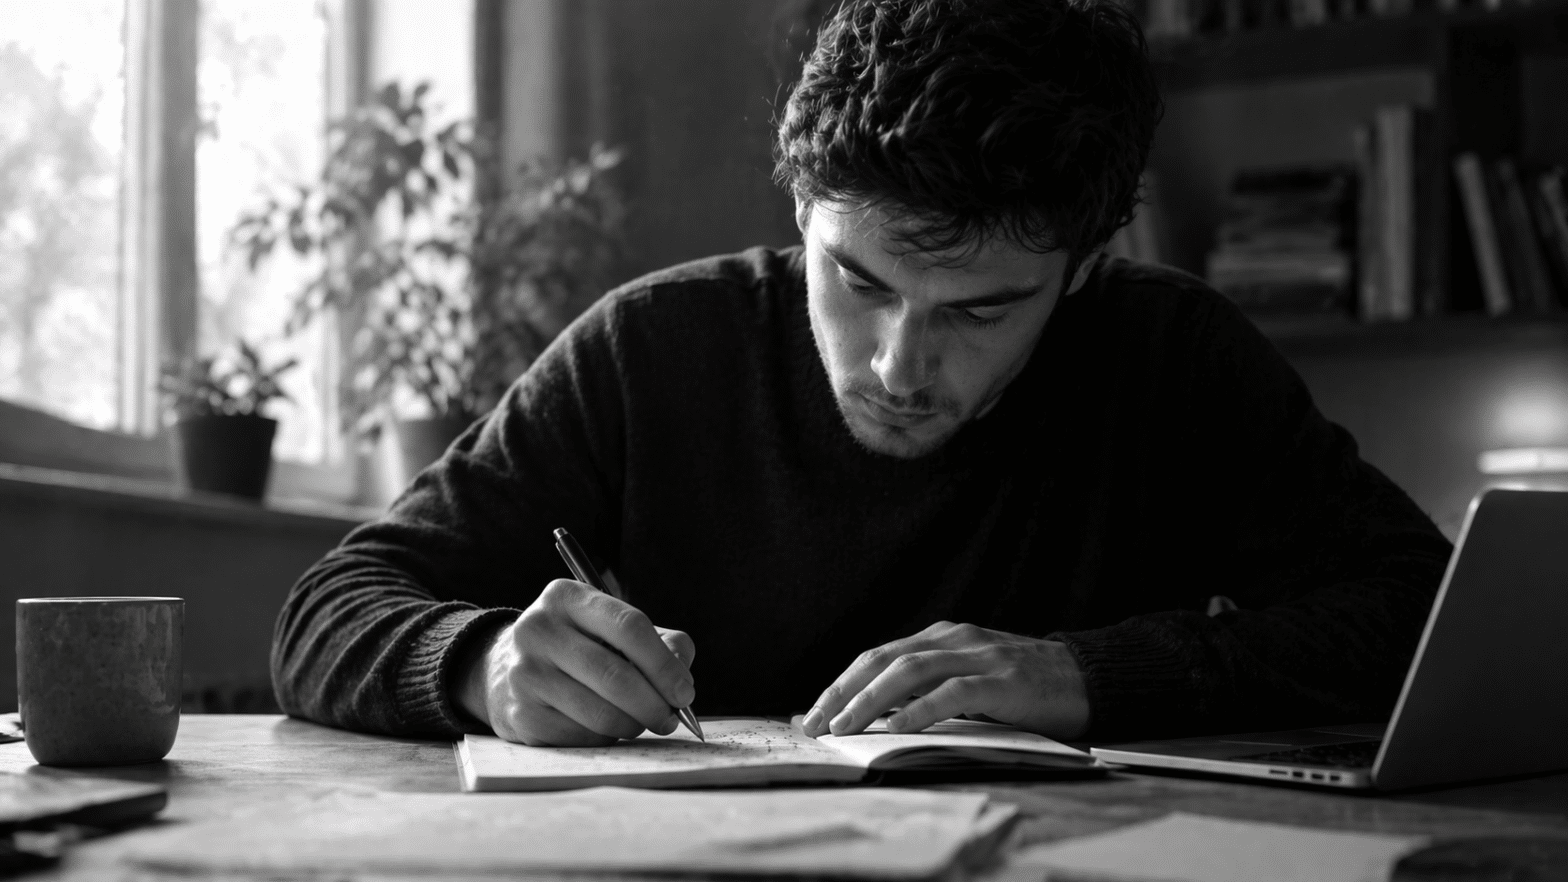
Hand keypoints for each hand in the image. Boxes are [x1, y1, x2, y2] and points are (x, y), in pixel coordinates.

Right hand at [455, 579, 695, 745]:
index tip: (684, 691)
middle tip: (671, 718)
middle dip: (654, 703)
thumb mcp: (611, 627)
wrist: (505, 670)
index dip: (664, 664)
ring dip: (634, 725)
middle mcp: (538, 629)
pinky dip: (606, 738)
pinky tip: (608, 728)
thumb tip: (681, 674)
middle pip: (615, 675)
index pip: (629, 626)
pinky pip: (581, 736)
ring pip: (600, 712)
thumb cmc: (578, 646)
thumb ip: (661, 641)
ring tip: (643, 722)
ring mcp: (524, 673)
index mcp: (566, 597)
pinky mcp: (520, 714)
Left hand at [799, 621, 1088, 739]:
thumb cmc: (1023, 685)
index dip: (840, 684)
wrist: (1087, 676)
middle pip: (882, 660)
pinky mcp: (1002, 681)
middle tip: (815, 724)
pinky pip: (952, 693)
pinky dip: (919, 710)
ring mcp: (978, 657)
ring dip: (870, 701)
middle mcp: (953, 640)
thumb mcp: (968, 678)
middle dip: (842, 692)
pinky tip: (896, 727)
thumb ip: (928, 689)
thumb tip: (875, 716)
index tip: (812, 713)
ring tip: (844, 727)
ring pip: (909, 672)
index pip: (876, 657)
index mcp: (940, 638)